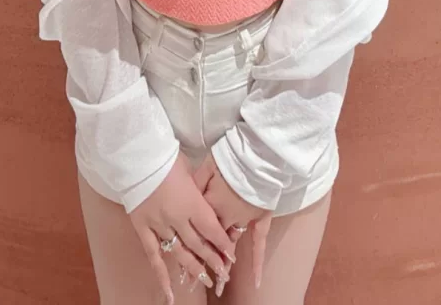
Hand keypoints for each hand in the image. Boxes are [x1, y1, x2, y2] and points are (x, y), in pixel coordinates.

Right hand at [128, 150, 237, 304]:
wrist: (136, 154)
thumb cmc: (165, 156)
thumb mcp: (189, 169)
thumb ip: (197, 189)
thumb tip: (204, 199)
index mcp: (192, 202)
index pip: (212, 230)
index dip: (223, 244)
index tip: (232, 255)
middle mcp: (177, 218)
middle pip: (199, 245)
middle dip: (214, 260)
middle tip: (224, 272)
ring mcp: (159, 225)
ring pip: (180, 253)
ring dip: (195, 267)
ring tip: (208, 280)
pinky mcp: (143, 228)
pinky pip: (153, 256)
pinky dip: (162, 276)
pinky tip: (170, 295)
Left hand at [193, 151, 272, 292]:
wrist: (255, 155)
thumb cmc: (229, 156)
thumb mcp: (206, 166)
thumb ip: (195, 182)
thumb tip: (185, 192)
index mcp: (208, 204)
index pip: (196, 227)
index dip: (188, 241)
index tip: (180, 258)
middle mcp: (223, 217)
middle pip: (211, 239)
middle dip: (202, 258)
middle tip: (193, 278)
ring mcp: (242, 220)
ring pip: (230, 243)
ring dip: (223, 261)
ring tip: (217, 284)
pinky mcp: (259, 219)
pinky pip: (258, 243)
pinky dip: (257, 263)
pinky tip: (256, 282)